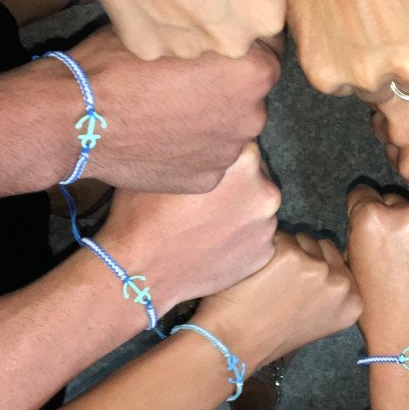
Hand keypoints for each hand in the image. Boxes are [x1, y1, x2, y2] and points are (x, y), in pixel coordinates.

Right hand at [11, 0, 284, 59]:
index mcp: (265, 15)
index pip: (269, 16)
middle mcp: (233, 45)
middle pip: (234, 37)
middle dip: (222, 17)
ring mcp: (188, 53)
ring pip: (195, 43)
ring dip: (187, 24)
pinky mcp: (148, 51)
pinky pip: (158, 40)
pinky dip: (152, 24)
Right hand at [47, 27, 279, 193]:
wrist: (74, 119)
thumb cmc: (116, 62)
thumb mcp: (170, 30)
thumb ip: (209, 35)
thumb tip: (222, 31)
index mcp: (253, 72)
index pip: (267, 53)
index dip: (242, 48)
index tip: (219, 49)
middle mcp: (253, 115)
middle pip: (249, 95)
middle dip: (226, 88)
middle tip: (186, 82)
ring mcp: (231, 153)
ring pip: (229, 129)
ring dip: (210, 120)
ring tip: (169, 113)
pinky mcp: (207, 180)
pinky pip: (208, 158)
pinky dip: (191, 150)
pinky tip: (161, 139)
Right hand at [95, 143, 280, 312]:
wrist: (141, 272)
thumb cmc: (142, 214)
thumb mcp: (163, 164)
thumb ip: (194, 148)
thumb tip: (199, 137)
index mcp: (243, 159)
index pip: (241, 143)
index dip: (221, 154)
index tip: (206, 167)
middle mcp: (264, 190)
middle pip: (255, 175)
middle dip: (235, 181)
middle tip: (204, 198)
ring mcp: (267, 225)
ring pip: (256, 207)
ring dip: (240, 210)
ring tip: (206, 222)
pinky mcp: (265, 253)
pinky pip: (256, 237)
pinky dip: (240, 238)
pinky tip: (213, 242)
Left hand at [195, 231, 361, 367]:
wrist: (235, 344)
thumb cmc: (271, 335)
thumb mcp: (319, 319)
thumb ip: (329, 290)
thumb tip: (325, 259)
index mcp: (353, 302)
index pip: (338, 260)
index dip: (316, 266)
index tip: (298, 284)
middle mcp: (340, 284)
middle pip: (321, 246)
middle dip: (303, 255)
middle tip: (282, 282)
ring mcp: (316, 268)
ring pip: (300, 238)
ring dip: (285, 250)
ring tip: (269, 278)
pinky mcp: (289, 255)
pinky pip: (277, 236)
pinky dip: (265, 249)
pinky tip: (257, 273)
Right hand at [345, 185, 408, 348]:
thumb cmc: (373, 308)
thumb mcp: (350, 265)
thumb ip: (358, 234)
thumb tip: (365, 222)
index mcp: (370, 217)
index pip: (360, 192)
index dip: (359, 207)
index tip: (362, 219)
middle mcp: (403, 213)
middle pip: (390, 200)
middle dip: (387, 215)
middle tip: (387, 244)